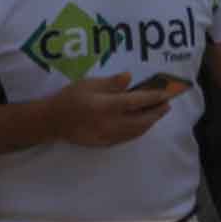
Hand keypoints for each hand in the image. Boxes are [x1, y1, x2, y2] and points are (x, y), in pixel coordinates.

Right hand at [49, 75, 174, 148]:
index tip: (166, 93)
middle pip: (142, 119)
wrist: (53, 121)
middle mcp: (112, 123)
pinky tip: (142, 125)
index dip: (154, 97)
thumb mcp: (88, 84)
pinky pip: (128, 137)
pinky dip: (139, 130)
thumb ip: (111, 83)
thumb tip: (130, 78)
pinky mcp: (106, 142)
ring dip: (150, 122)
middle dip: (157, 112)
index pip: (138, 101)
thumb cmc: (70, 98)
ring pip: (137, 131)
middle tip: (167, 104)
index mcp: (108, 106)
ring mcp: (110, 135)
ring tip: (158, 114)